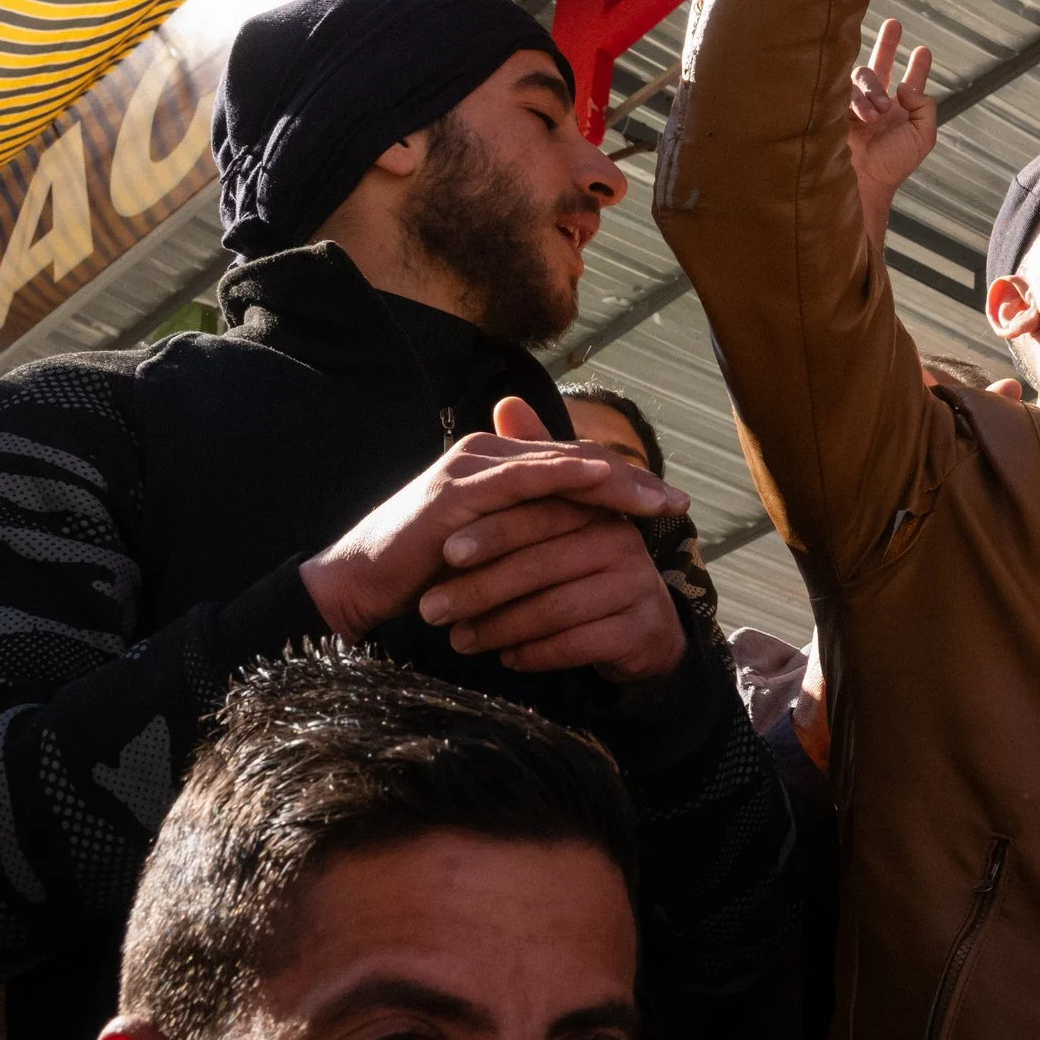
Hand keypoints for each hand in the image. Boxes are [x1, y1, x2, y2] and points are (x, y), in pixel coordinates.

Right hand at [300, 398, 689, 642]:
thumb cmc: (424, 572)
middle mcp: (488, 452)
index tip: (668, 503)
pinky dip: (569, 476)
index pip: (573, 463)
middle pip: (577, 458)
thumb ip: (530, 532)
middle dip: (634, 481)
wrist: (358, 587)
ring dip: (618, 482)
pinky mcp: (460, 490)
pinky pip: (526, 478)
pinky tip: (607, 481)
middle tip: (680, 504)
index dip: (624, 480)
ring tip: (660, 501)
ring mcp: (473, 467)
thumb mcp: (492, 548)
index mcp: (497, 462)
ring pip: (561, 464)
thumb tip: (583, 540)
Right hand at [851, 17, 936, 245]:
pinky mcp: (835, 107)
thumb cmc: (894, 164)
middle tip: (894, 23)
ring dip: (873, 90)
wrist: (863, 180)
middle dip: (887, 43)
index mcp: (900, 111)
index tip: (923, 50)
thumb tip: (906, 85)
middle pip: (881, 66)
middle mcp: (877, 104)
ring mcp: (855, 104)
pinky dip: (857, 100)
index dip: (918, 67)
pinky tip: (864, 114)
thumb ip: (925, 106)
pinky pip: (844, 89)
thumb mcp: (923, 136)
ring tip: (877, 114)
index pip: (910, 83)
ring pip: (864, 76)